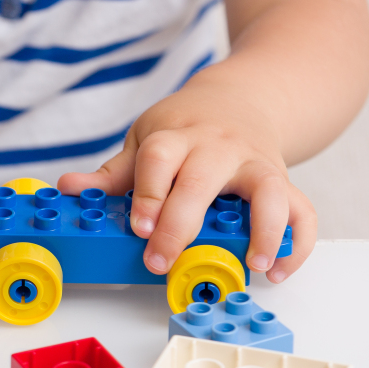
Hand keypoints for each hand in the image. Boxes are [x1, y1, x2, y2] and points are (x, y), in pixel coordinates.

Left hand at [58, 77, 316, 283]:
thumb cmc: (184, 129)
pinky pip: (302, 210)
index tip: (139, 227)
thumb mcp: (144, 142)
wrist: (241, 97)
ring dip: (264, 229)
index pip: (160, 160)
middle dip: (181, 223)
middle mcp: (218, 148)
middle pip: (202, 181)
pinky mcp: (284, 179)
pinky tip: (278, 270)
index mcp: (177, 138)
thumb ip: (111, 174)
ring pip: (268, 191)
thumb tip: (66, 187)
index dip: (149, 194)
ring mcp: (255, 163)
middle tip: (162, 261)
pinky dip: (297, 242)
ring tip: (251, 264)